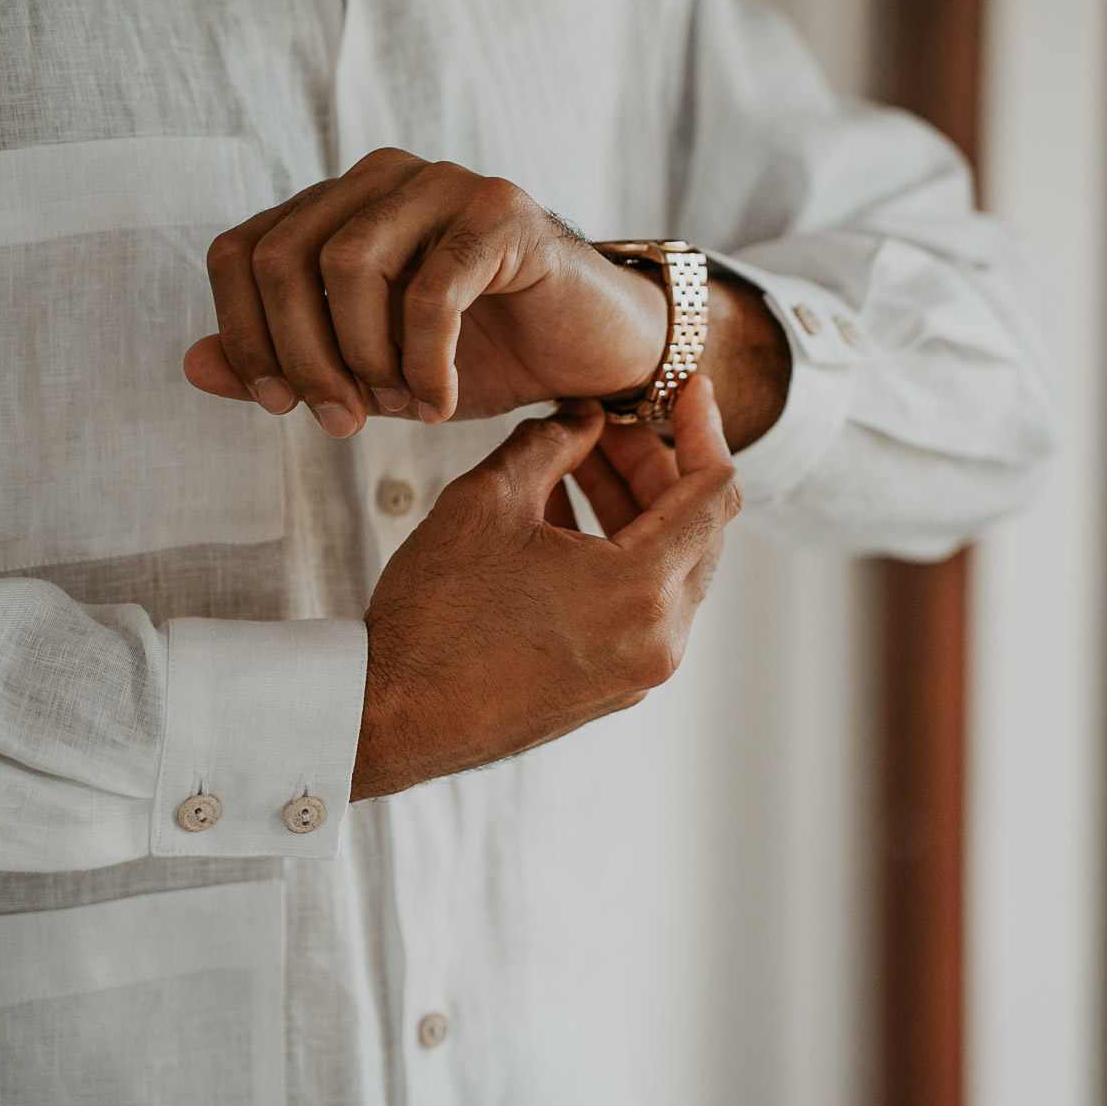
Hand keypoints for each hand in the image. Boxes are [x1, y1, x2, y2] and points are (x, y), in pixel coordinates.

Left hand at [183, 148, 667, 435]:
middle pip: (284, 257)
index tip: (283, 407)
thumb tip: (193, 365)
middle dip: (299, 357)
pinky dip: (422, 363)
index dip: (246, 337)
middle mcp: (382, 180)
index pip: (241, 253)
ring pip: (349, 264)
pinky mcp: (502, 212)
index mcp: (339, 207)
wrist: (590, 351)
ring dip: (362, 358)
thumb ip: (287, 364)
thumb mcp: (368, 373)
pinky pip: (430, 291)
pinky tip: (440, 402)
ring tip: (397, 407)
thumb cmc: (482, 356)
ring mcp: (443, 185)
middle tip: (340, 420)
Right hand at [351, 375, 741, 797]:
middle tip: (607, 426)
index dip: (704, 427)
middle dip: (657, 465)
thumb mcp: (487, 500)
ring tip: (576, 464)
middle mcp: (659, 638)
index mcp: (642, 589)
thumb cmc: (434, 613)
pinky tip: (562, 520)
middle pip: (699, 529)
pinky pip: (643, 607)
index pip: (715, 490)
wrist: (391, 716)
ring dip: (636, 508)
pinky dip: (620, 555)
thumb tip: (585, 420)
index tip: (687, 389)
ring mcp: (639, 670)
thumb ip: (551, 443)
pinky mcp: (612, 687)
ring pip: (671, 568)